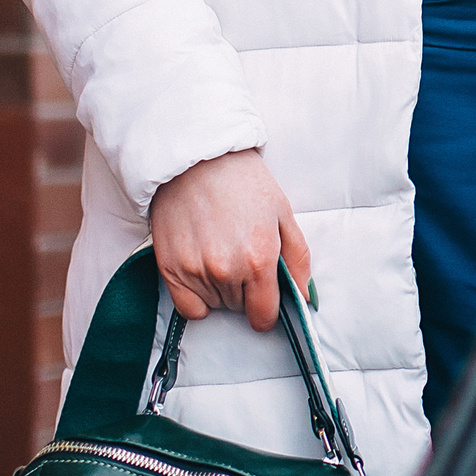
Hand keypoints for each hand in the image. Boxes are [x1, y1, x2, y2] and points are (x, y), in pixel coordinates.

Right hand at [147, 148, 313, 331]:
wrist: (198, 159)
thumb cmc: (243, 182)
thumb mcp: (283, 213)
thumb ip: (298, 259)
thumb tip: (304, 297)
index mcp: (259, 259)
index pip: (264, 316)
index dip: (268, 309)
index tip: (265, 295)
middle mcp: (226, 271)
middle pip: (240, 309)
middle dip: (245, 291)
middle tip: (241, 255)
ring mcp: (196, 271)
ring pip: (216, 305)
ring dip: (222, 290)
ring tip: (221, 251)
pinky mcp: (170, 269)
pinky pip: (189, 308)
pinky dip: (197, 297)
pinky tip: (203, 270)